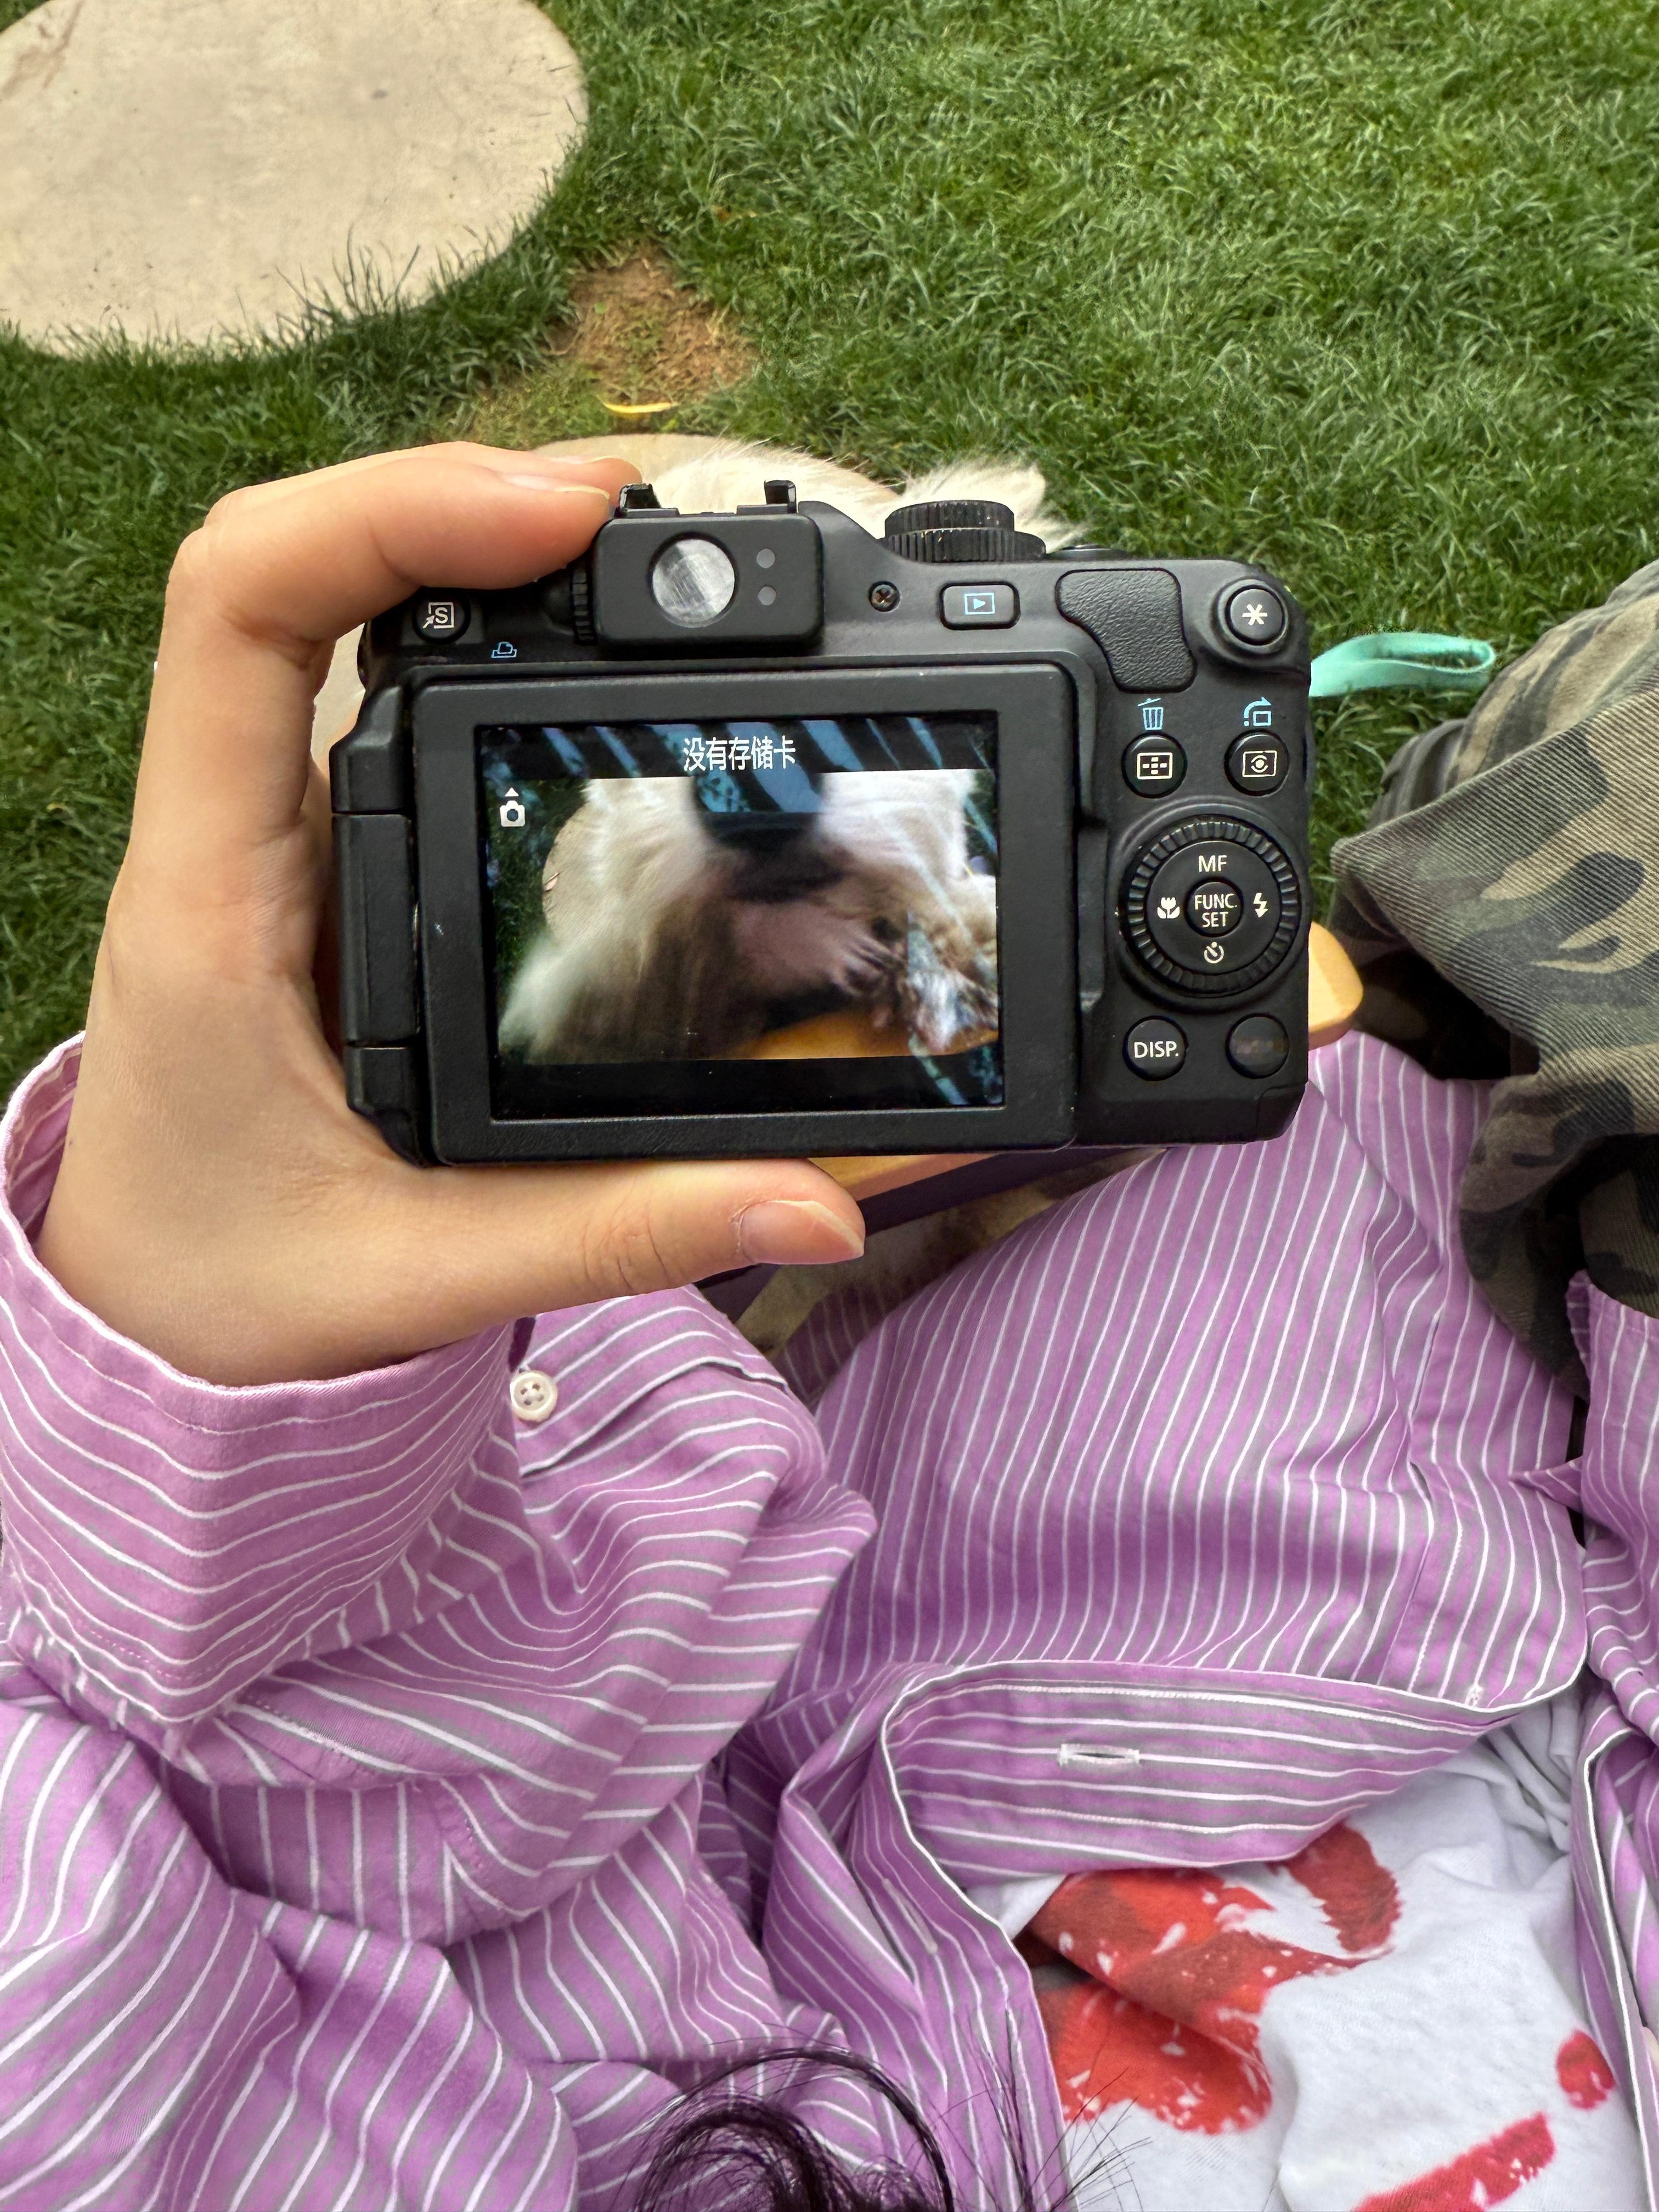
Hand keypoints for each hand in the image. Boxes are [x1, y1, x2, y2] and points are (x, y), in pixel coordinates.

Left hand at [35, 445, 864, 1384]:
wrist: (145, 1315)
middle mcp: (235, 833)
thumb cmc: (229, 1286)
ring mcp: (277, 830)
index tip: (557, 520)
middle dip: (462, 496)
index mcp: (219, 901)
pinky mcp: (327, 854)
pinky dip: (468, 617)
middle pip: (300, 561)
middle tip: (636, 508)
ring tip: (621, 536)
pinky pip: (373, 681)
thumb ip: (617, 1232)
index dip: (391, 515)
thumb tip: (815, 1206)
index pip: (244, 610)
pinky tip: (567, 627)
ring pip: (330, 603)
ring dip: (464, 538)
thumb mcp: (422, 1270)